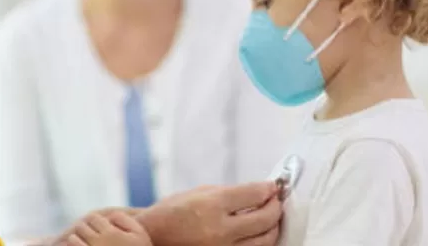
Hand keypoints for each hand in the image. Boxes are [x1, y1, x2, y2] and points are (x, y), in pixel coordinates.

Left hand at [63, 212, 150, 245]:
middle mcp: (97, 244)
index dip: (95, 220)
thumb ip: (125, 220)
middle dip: (84, 228)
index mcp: (110, 234)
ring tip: (85, 242)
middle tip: (90, 232)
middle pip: (81, 227)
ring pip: (73, 239)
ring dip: (76, 239)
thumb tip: (111, 215)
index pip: (93, 218)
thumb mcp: (140, 234)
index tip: (99, 225)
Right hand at [136, 182, 282, 245]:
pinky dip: (260, 242)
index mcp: (211, 205)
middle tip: (275, 201)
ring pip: (265, 240)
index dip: (269, 189)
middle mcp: (219, 229)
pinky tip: (258, 234)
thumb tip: (256, 192)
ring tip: (270, 218)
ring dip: (272, 227)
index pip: (254, 194)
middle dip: (275, 207)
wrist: (152, 238)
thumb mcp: (196, 193)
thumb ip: (227, 192)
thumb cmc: (170, 214)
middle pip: (265, 218)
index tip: (273, 187)